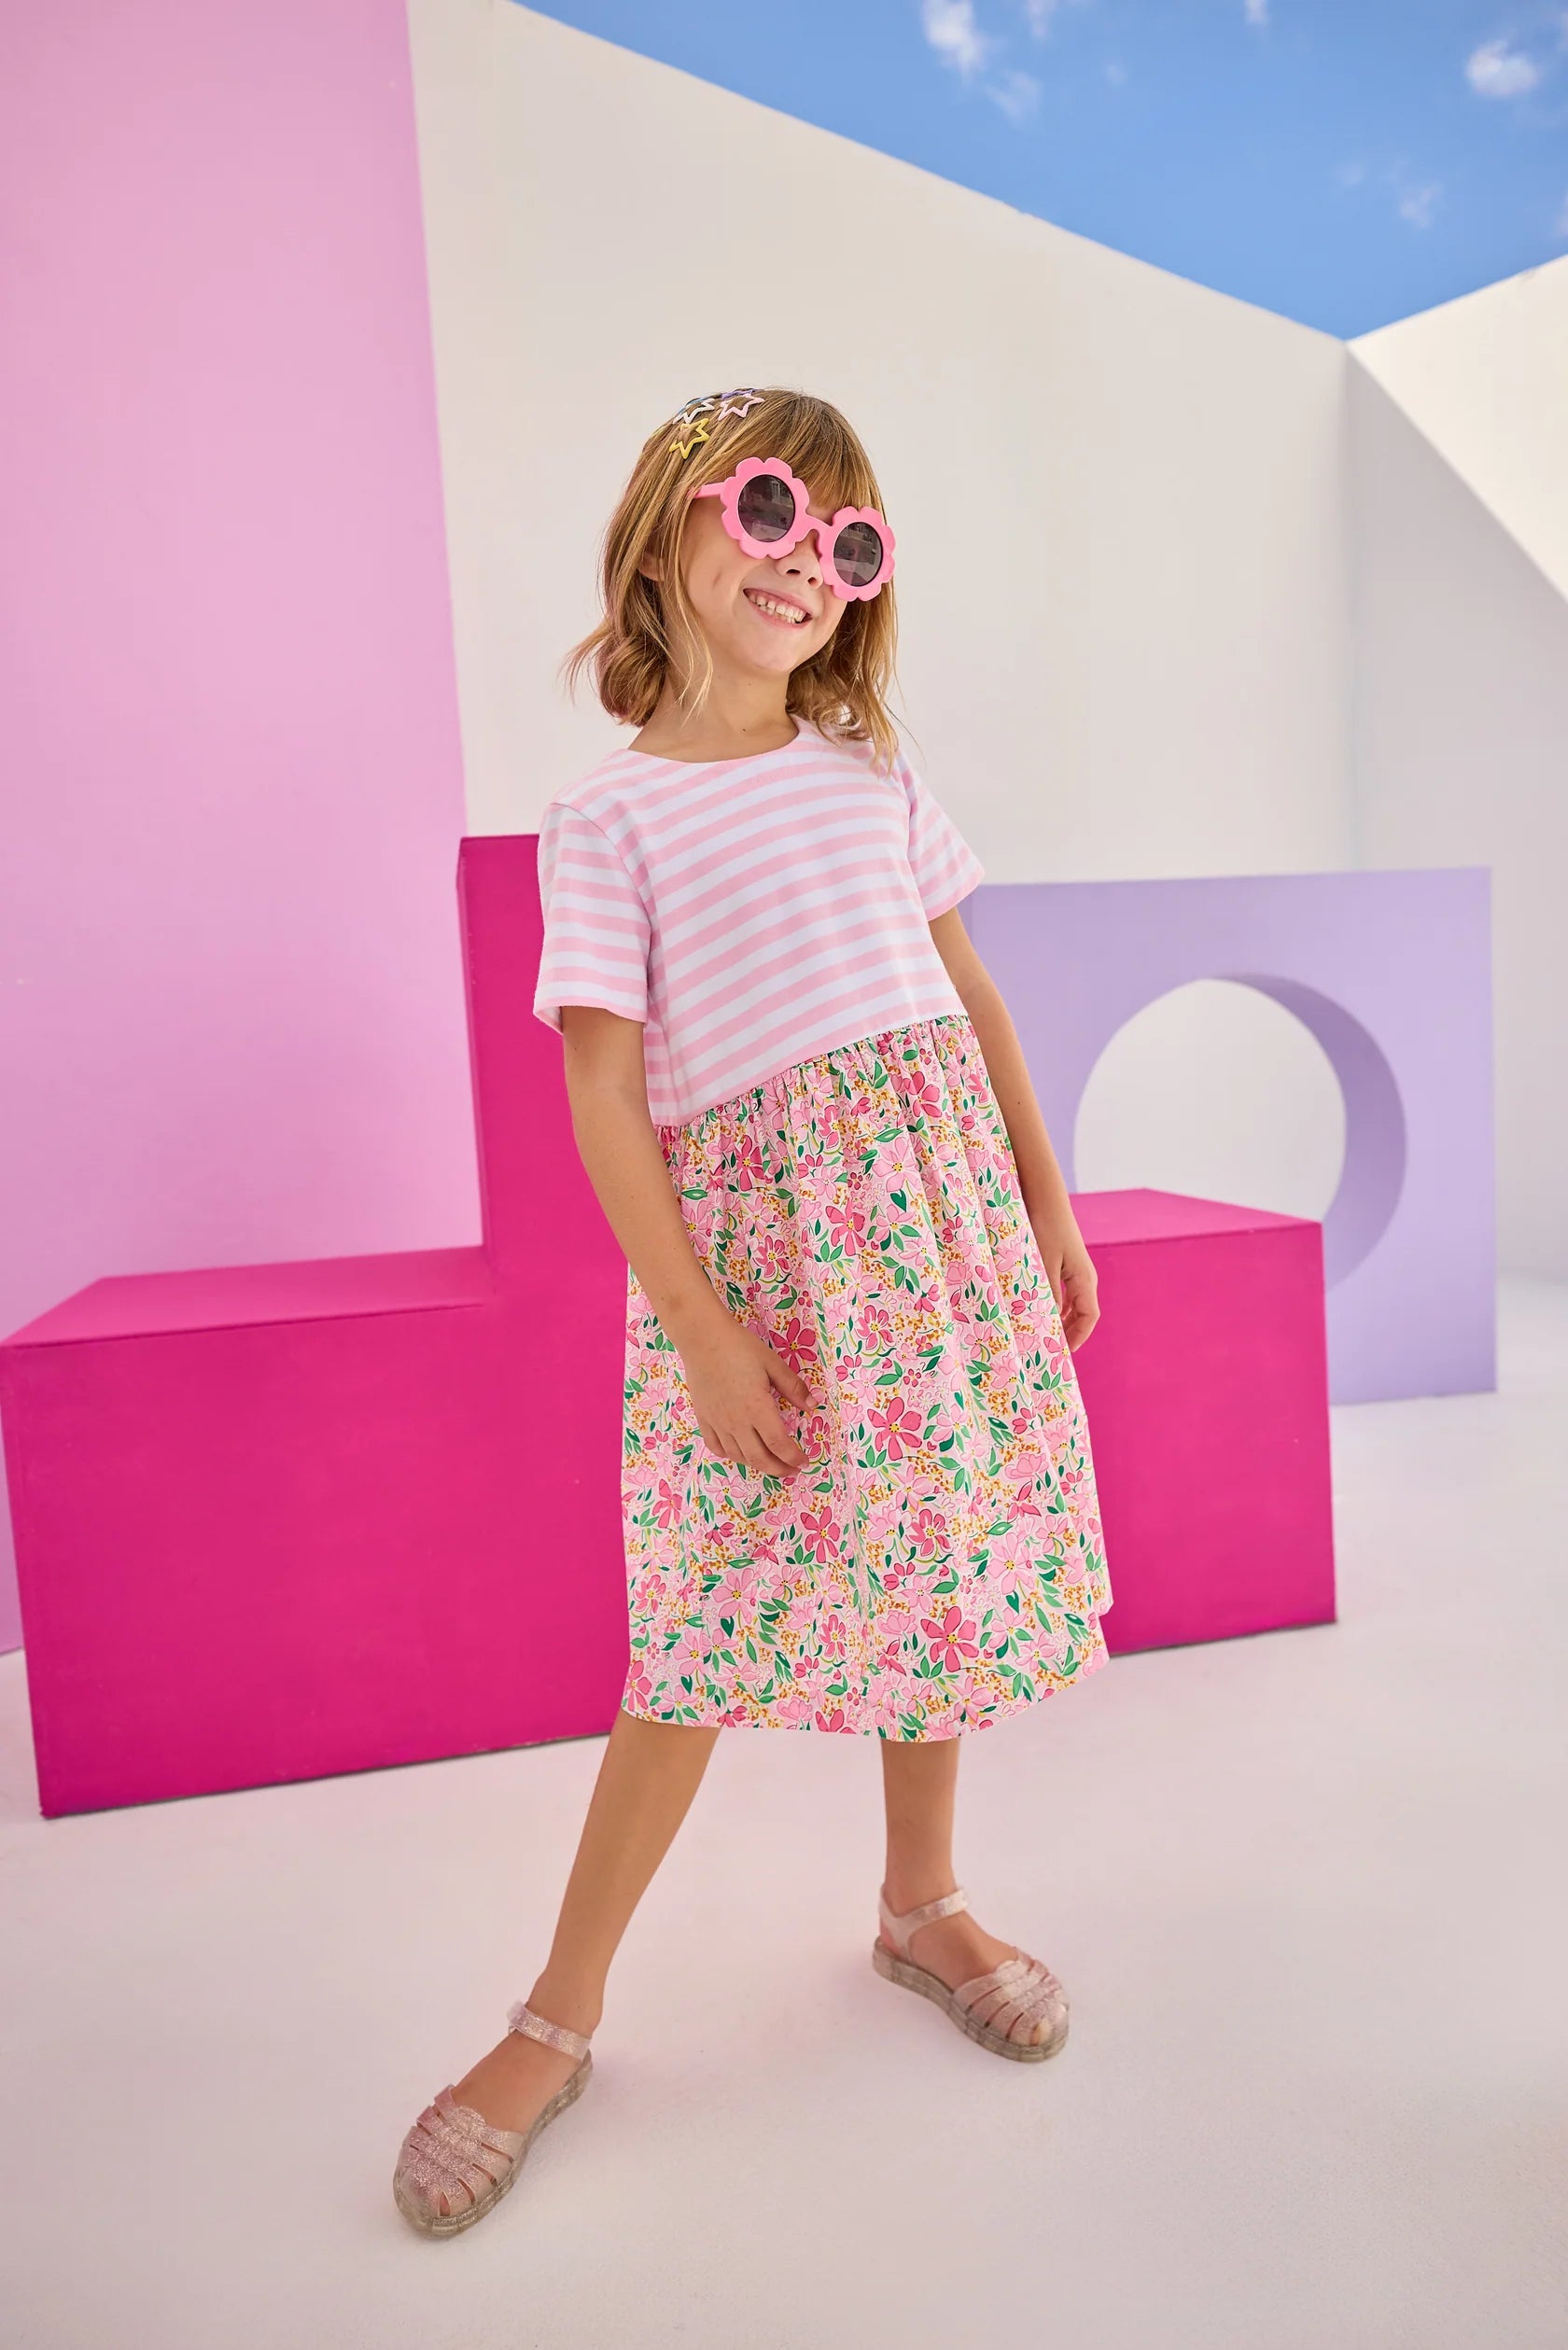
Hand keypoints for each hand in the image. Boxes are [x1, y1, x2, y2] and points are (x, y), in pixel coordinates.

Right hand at [676, 1315, 823, 1476]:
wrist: (702, 1338)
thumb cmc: (739, 1347)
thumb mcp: (772, 1363)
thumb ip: (793, 1387)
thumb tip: (813, 1405)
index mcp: (757, 1408)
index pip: (779, 1444)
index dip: (793, 1458)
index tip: (804, 1461)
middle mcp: (737, 1422)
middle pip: (760, 1458)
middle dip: (779, 1469)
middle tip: (792, 1470)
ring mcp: (718, 1422)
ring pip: (739, 1456)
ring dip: (758, 1464)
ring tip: (771, 1462)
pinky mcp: (704, 1419)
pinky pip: (717, 1447)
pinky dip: (732, 1455)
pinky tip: (741, 1452)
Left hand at [1031, 1211, 1100, 1350]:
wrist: (1046, 1197)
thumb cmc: (1046, 1228)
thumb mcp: (1044, 1264)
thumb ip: (1049, 1294)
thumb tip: (1051, 1322)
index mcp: (1084, 1279)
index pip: (1089, 1317)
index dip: (1078, 1337)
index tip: (1063, 1353)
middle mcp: (1085, 1277)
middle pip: (1083, 1314)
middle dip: (1070, 1333)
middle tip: (1051, 1350)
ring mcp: (1076, 1270)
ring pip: (1074, 1304)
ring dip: (1063, 1321)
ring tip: (1045, 1335)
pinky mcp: (1066, 1263)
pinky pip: (1066, 1293)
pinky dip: (1057, 1306)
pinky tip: (1041, 1311)